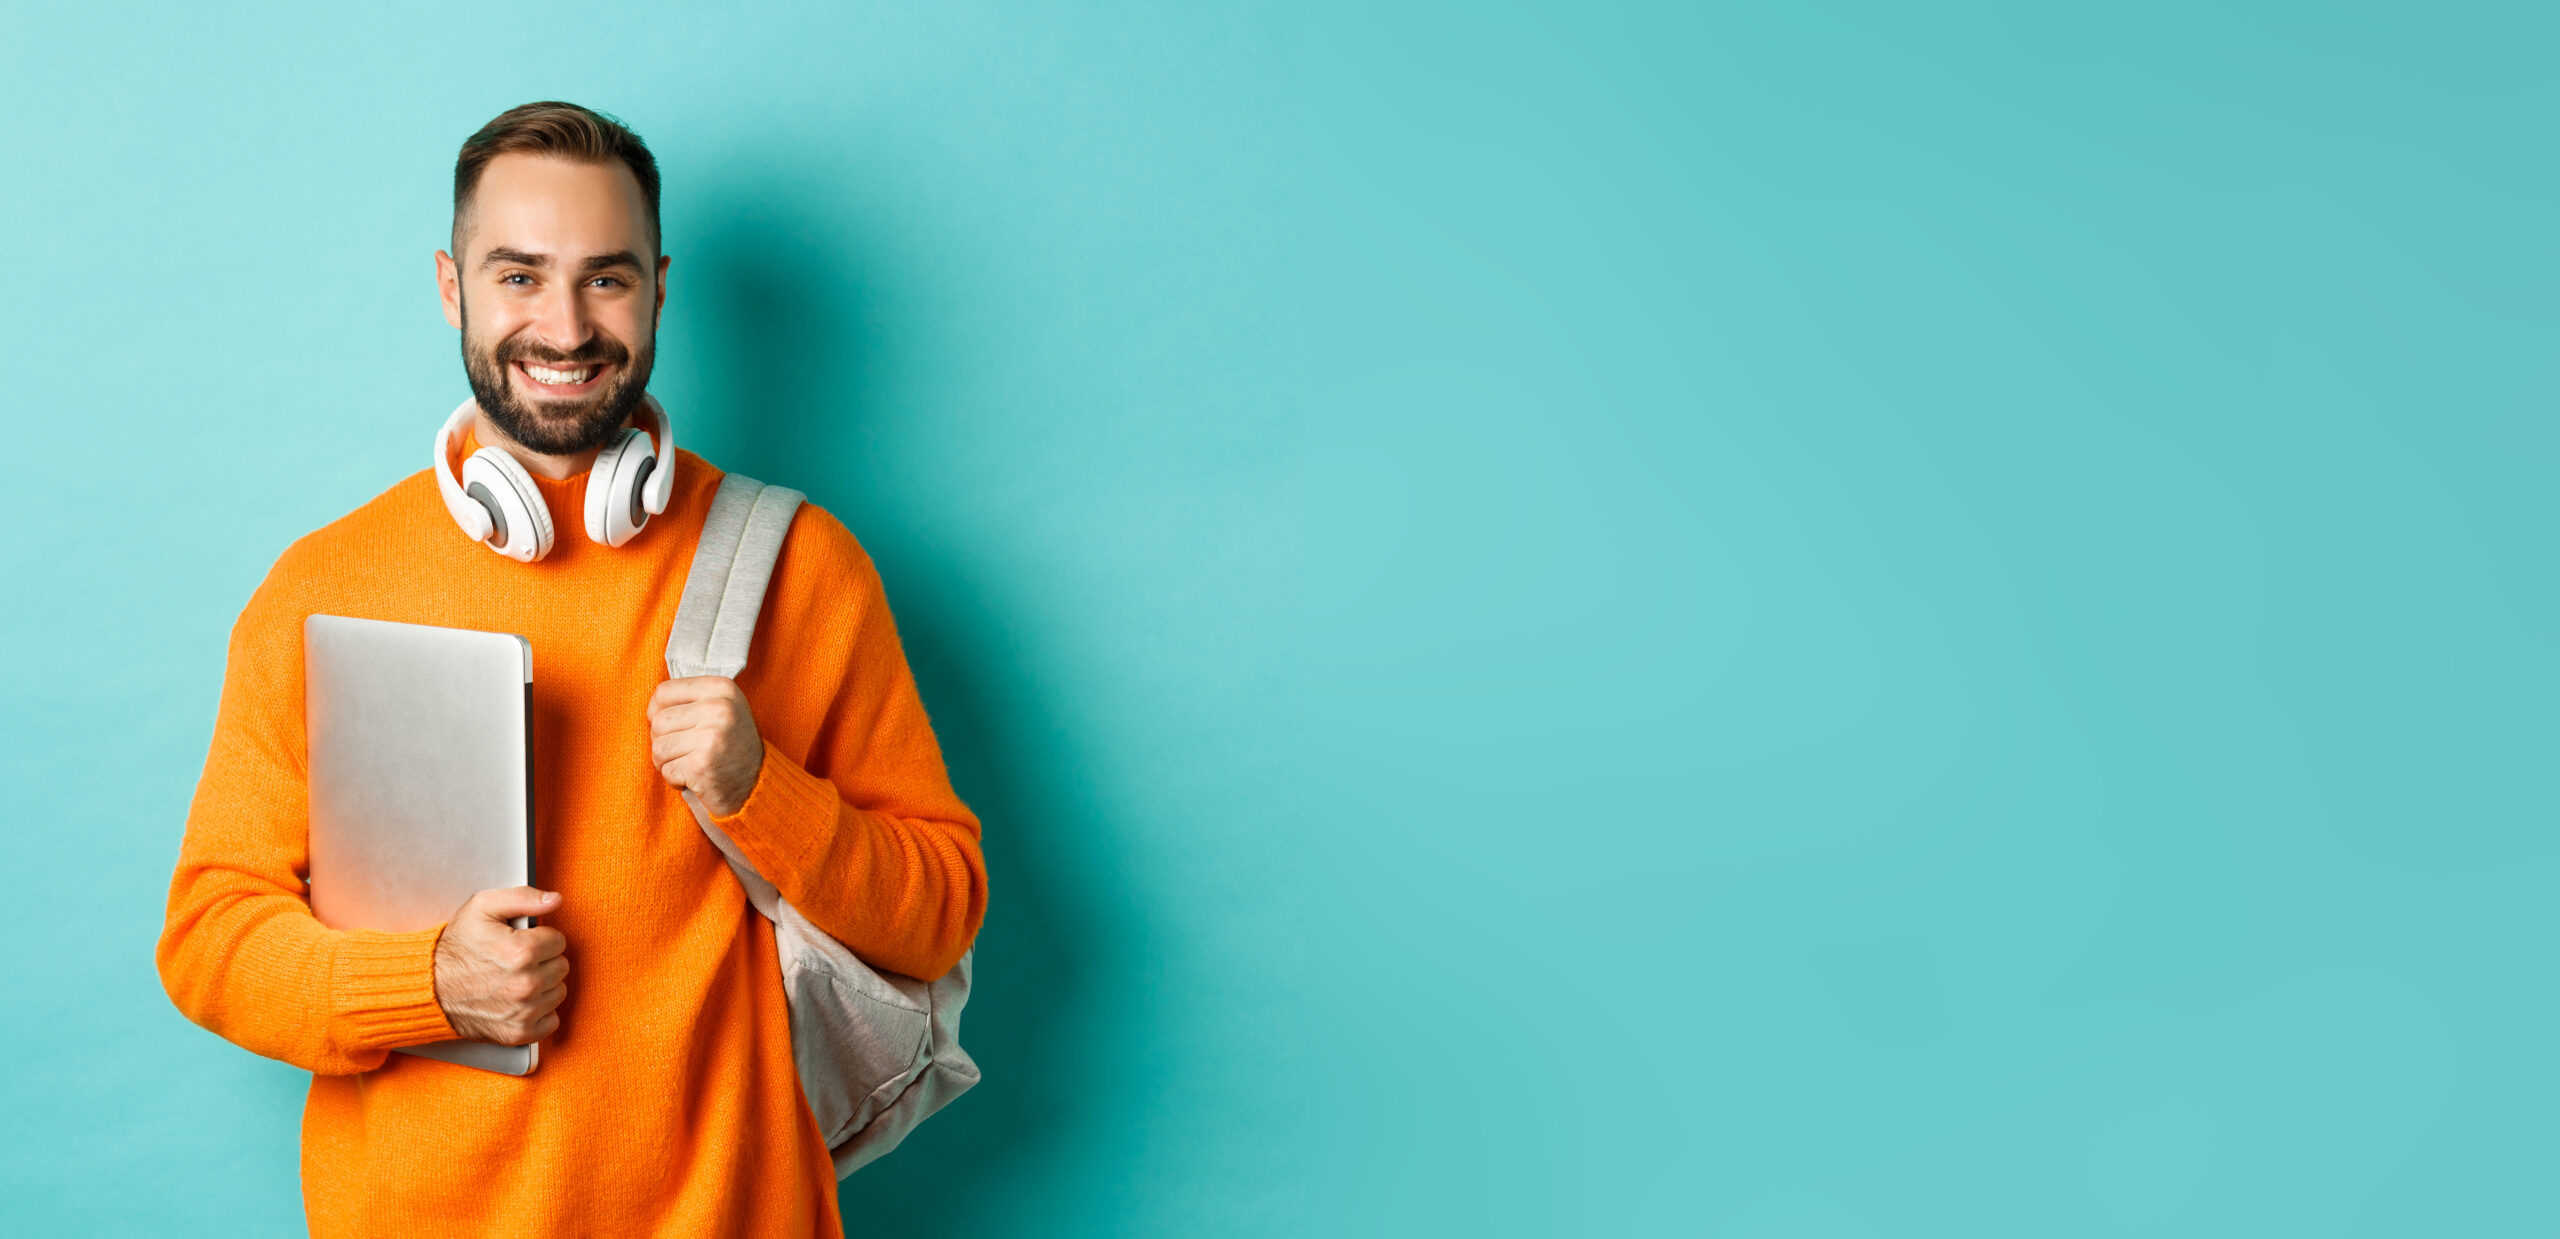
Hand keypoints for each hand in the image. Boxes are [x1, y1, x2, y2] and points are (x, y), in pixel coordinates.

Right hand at [432, 887, 568, 1045]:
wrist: (429, 988)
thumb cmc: (456, 949)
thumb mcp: (483, 908)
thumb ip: (523, 898)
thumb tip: (555, 899)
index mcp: (522, 952)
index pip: (559, 940)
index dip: (540, 938)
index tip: (521, 942)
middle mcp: (526, 984)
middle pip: (561, 966)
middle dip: (543, 961)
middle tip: (516, 961)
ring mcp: (523, 1012)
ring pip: (558, 992)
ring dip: (543, 985)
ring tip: (515, 979)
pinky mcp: (519, 1033)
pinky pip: (551, 1020)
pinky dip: (539, 1012)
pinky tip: (519, 1001)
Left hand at [648, 676, 764, 816]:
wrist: (757, 784)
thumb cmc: (732, 745)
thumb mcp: (723, 708)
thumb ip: (692, 698)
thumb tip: (652, 705)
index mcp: (722, 688)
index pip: (663, 692)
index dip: (659, 712)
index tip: (676, 726)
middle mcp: (719, 708)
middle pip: (658, 721)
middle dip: (665, 741)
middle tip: (688, 750)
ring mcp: (711, 737)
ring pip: (658, 747)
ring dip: (669, 762)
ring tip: (692, 763)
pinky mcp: (701, 765)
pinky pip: (666, 770)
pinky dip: (676, 779)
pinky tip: (697, 777)